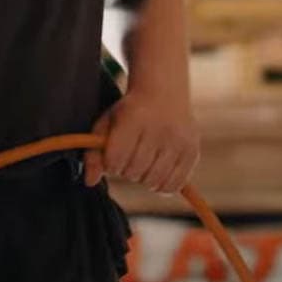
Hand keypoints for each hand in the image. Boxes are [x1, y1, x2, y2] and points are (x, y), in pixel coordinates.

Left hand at [83, 89, 198, 193]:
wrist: (164, 94)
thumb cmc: (128, 113)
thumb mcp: (106, 124)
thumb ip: (93, 152)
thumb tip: (89, 182)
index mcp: (133, 118)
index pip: (115, 159)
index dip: (110, 163)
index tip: (113, 156)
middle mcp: (159, 128)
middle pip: (134, 171)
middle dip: (126, 170)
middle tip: (129, 158)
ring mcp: (178, 141)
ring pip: (153, 181)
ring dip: (143, 178)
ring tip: (142, 164)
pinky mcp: (192, 151)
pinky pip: (174, 185)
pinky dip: (161, 186)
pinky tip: (156, 173)